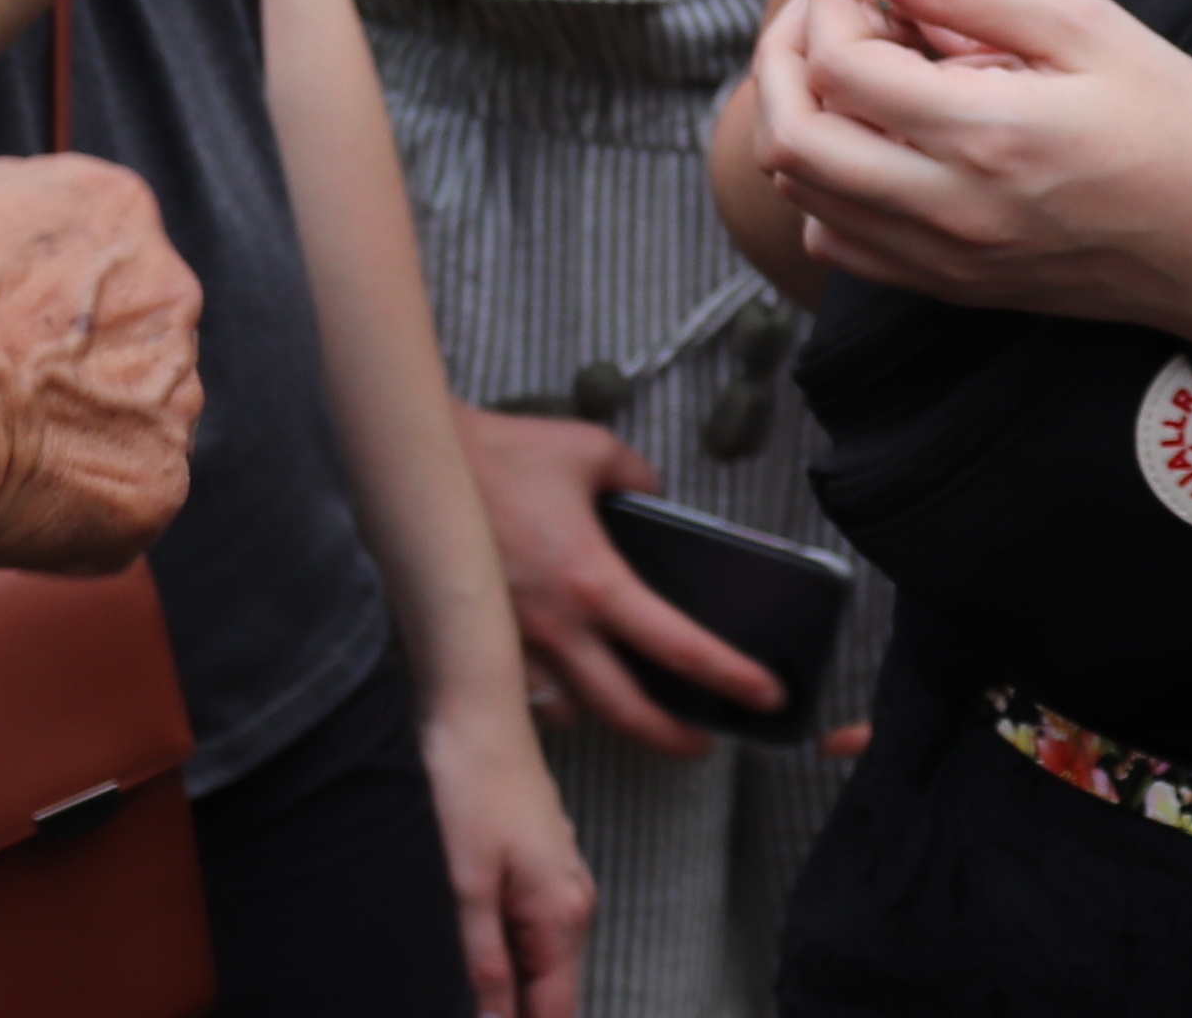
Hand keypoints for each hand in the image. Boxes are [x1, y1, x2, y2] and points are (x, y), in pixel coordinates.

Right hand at [0, 155, 205, 568]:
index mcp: (114, 208)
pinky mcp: (157, 481)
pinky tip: (14, 491)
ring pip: (137, 410)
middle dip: (77, 357)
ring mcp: (173, 390)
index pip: (102, 244)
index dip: (42, 290)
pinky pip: (124, 492)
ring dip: (85, 426)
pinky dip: (79, 501)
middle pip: (132, 326)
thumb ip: (5, 217)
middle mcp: (166, 288)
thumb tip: (16, 247)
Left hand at [422, 669, 596, 1017]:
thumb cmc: (472, 786)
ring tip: (466, 998)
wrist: (475, 710)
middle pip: (550, 992)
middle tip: (464, 1013)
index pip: (558, 1011)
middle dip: (513, 1013)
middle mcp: (573, 903)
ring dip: (506, 984)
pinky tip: (469, 952)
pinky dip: (502, 948)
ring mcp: (559, 882)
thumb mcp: (467, 885)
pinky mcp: (538, 864)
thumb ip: (486, 963)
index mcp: (562, 916)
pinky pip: (527, 927)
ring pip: (536, 960)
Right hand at [461, 405, 778, 757]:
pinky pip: (528, 695)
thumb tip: (653, 496)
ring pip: (573, 715)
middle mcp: (559, 630)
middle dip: (675, 739)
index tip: (765, 696)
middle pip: (629, 714)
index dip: (730, 677)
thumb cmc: (508, 455)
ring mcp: (516, 646)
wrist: (425, 467)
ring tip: (632, 707)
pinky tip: (567, 681)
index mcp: (595, 583)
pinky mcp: (483, 645)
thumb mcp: (593, 450)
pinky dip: (554, 698)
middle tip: (704, 741)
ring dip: (608, 718)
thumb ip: (638, 477)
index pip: (679, 647)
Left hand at [747, 0, 1191, 381]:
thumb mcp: (1091, 30)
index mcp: (984, 137)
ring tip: (864, 55)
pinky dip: (828, 178)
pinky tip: (880, 130)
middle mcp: (945, 211)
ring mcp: (942, 260)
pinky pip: (842, 240)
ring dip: (804, 109)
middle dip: (787, 46)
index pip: (838, 63)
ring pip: (802, 190)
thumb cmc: (1186, 132)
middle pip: (790, 134)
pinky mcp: (951, 286)